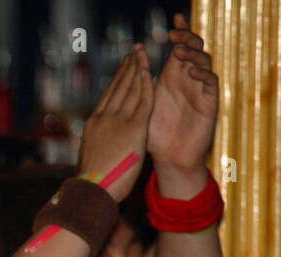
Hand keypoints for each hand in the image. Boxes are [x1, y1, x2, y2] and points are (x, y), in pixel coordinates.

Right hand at [78, 45, 153, 200]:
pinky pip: (143, 102)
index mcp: (93, 125)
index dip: (117, 79)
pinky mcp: (133, 129)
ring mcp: (117, 122)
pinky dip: (146, 85)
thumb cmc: (91, 182)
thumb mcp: (92, 158)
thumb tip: (99, 145)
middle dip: (127, 67)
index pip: (108, 96)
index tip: (124, 66)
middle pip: (118, 87)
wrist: (92, 190)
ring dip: (137, 69)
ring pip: (130, 90)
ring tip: (143, 53)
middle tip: (135, 51)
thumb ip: (99, 144)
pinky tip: (151, 72)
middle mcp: (103, 118)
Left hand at [147, 13, 218, 173]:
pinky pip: (211, 83)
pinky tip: (192, 72)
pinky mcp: (209, 102)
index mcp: (172, 78)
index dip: (179, 33)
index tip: (174, 18)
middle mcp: (188, 80)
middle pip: (192, 50)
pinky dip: (203, 75)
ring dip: (192, 54)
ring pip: (203, 62)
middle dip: (185, 38)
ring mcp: (200, 89)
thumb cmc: (154, 135)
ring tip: (179, 50)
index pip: (177, 48)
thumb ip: (139, 88)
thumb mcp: (142, 108)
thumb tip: (125, 66)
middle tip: (173, 34)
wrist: (169, 158)